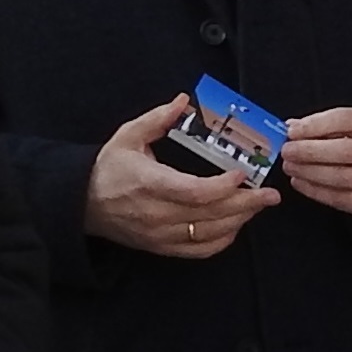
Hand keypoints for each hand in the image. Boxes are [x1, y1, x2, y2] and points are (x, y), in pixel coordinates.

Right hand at [86, 98, 280, 256]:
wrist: (82, 204)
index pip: (195, 192)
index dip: (223, 186)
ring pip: (210, 234)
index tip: (243, 174)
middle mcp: (158, 214)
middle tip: (269, 193)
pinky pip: (200, 250)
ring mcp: (161, 234)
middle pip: (211, 215)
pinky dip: (223, 240)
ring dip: (240, 220)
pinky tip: (237, 224)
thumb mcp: (128, 136)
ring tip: (259, 205)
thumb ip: (158, 119)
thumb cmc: (107, 169)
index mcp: (150, 183)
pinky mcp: (163, 247)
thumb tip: (183, 102)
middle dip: (246, 204)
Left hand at [281, 106, 351, 221]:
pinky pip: (342, 199)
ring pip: (342, 177)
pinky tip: (300, 183)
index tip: (292, 131)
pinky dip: (316, 191)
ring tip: (290, 167)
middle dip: (310, 151)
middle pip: (345, 150)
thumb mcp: (351, 130)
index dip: (316, 124)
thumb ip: (323, 127)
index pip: (346, 119)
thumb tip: (291, 127)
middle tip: (287, 152)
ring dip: (309, 172)